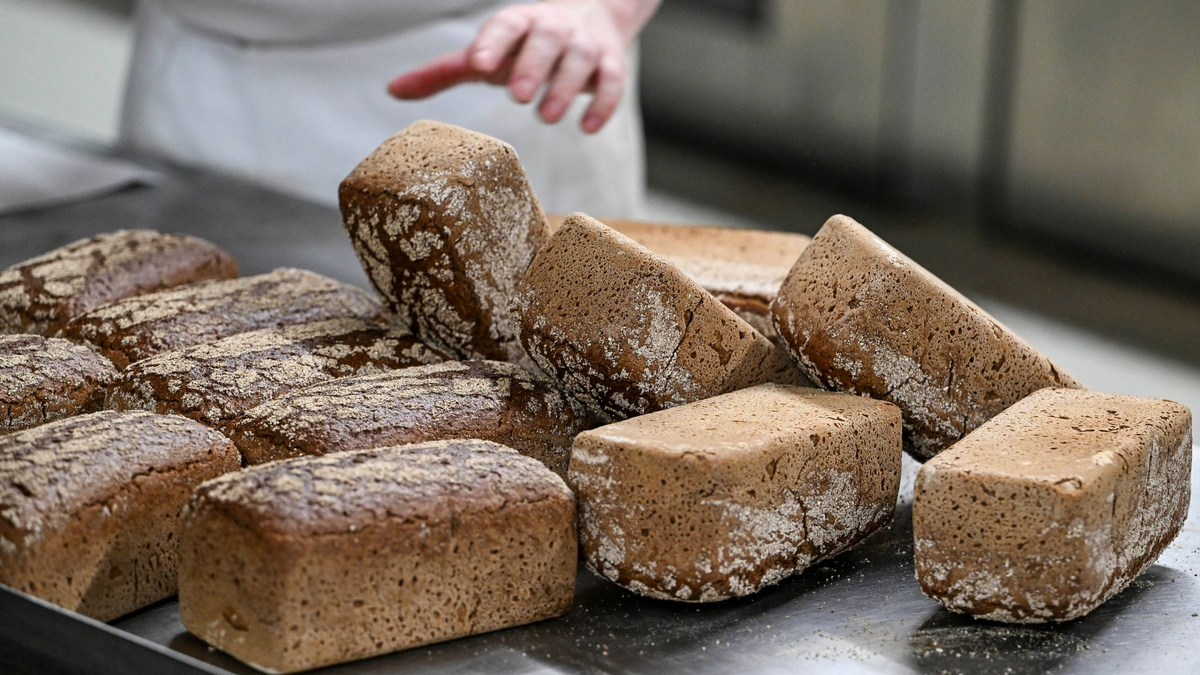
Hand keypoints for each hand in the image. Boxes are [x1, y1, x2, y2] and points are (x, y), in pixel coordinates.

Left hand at [388, 0, 660, 133]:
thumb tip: (392, 91)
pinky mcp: (611, 63)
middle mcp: (553, 28)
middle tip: (518, 97)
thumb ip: (443, 73)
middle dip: (533, 66)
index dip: (493, 43)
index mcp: (518, 23)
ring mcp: (584, 44)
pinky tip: (587, 127)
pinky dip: (603, 104)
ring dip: (566, 88)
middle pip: (545, 41)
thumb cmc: (525, 45)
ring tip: (548, 116)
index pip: (505, 26)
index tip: (479, 64)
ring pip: (579, 61)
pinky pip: (613, 81)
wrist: (592, 16)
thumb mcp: (487, 54)